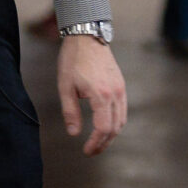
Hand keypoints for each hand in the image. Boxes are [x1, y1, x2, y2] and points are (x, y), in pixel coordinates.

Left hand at [57, 36, 126, 156]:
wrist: (86, 35)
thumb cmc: (73, 59)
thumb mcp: (65, 85)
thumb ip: (70, 111)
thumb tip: (74, 133)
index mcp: (101, 95)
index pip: (103, 128)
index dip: (96, 143)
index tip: (87, 151)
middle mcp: (115, 94)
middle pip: (115, 128)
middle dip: (104, 143)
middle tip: (92, 150)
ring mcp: (120, 88)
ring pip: (121, 120)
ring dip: (111, 134)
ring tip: (98, 141)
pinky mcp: (121, 84)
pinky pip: (122, 109)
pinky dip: (116, 121)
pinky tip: (106, 124)